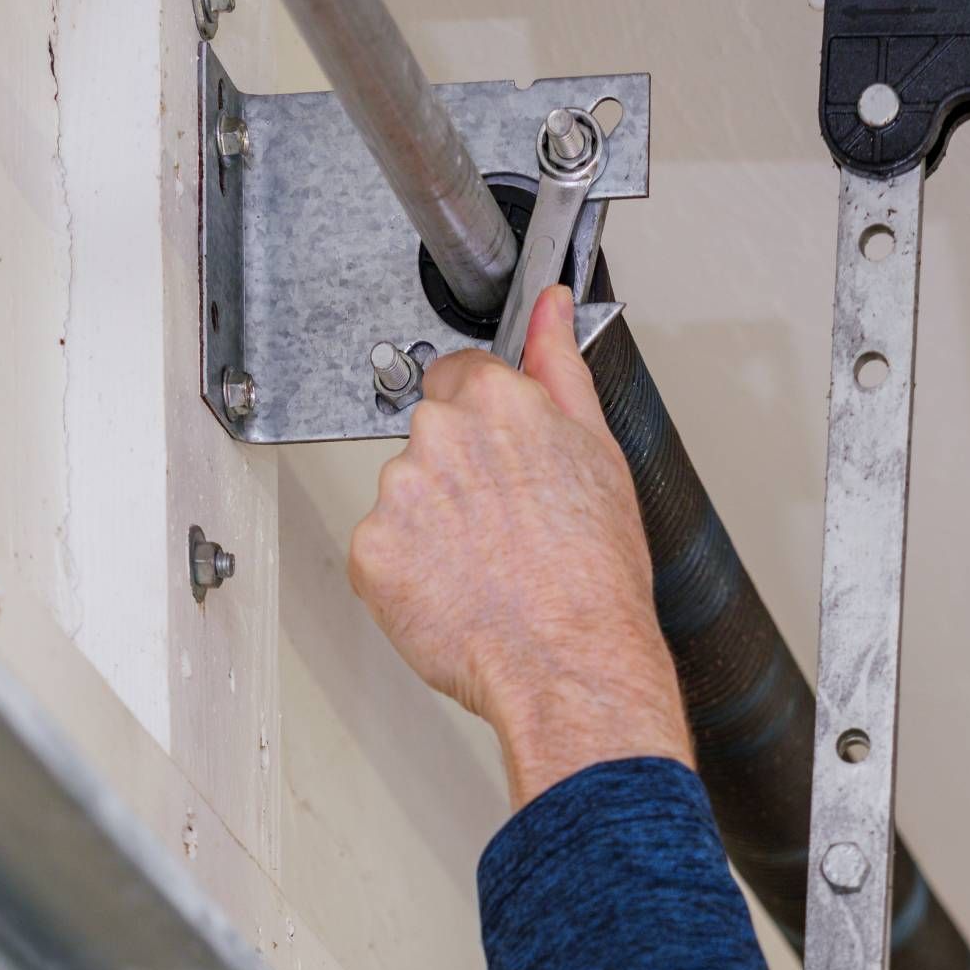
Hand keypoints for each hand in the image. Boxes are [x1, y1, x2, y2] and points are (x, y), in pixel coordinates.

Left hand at [348, 286, 691, 807]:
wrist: (571, 662)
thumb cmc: (595, 574)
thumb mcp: (598, 451)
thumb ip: (561, 364)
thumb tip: (551, 306)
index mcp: (498, 402)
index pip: (461, 374)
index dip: (485, 421)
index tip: (501, 457)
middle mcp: (438, 436)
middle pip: (430, 434)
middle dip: (458, 471)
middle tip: (507, 523)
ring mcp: (398, 494)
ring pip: (404, 494)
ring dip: (432, 523)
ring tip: (488, 565)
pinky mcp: (370, 552)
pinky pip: (380, 550)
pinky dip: (409, 572)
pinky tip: (456, 590)